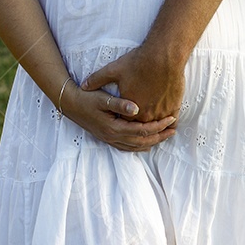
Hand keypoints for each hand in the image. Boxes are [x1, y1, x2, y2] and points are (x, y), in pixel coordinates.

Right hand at [60, 80, 176, 151]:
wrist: (70, 104)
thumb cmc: (87, 98)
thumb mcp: (103, 98)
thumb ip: (120, 104)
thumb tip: (137, 109)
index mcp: (114, 128)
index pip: (142, 131)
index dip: (158, 126)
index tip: (171, 119)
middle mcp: (113, 137)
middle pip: (141, 142)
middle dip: (159, 136)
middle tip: (174, 130)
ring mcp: (109, 139)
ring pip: (135, 146)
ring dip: (151, 142)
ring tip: (165, 136)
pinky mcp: (108, 138)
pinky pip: (127, 147)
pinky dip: (140, 145)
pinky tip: (146, 142)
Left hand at [81, 43, 185, 123]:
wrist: (163, 56)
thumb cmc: (138, 62)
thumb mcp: (114, 69)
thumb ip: (97, 79)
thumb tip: (83, 86)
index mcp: (130, 111)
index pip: (127, 125)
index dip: (126, 125)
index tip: (124, 123)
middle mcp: (145, 115)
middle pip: (143, 130)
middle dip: (143, 132)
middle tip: (143, 133)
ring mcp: (161, 112)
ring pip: (158, 126)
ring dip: (158, 129)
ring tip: (158, 130)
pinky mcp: (173, 105)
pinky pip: (173, 120)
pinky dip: (171, 121)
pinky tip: (170, 120)